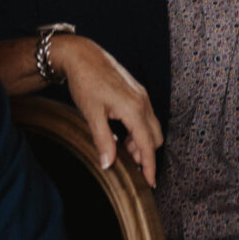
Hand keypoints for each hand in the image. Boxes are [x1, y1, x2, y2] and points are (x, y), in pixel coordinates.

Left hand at [51, 34, 162, 184]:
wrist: (84, 56)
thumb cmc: (86, 83)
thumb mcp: (92, 115)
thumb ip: (103, 140)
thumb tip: (109, 164)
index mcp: (134, 109)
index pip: (148, 145)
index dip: (150, 166)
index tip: (150, 183)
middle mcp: (143, 102)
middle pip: (155, 137)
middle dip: (146, 154)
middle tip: (129, 166)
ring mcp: (142, 96)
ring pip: (151, 126)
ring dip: (141, 142)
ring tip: (120, 149)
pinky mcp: (137, 92)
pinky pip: (145, 117)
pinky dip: (138, 130)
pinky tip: (120, 133)